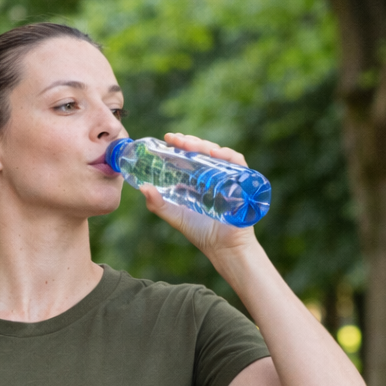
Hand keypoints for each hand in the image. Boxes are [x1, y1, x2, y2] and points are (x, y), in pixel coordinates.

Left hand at [139, 132, 259, 259]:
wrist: (223, 247)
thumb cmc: (200, 232)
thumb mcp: (175, 216)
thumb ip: (157, 205)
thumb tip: (143, 188)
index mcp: (198, 180)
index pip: (190, 157)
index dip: (180, 146)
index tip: (168, 139)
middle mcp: (213, 175)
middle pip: (203, 152)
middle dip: (189, 142)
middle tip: (175, 139)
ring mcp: (228, 176)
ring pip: (218, 154)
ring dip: (204, 146)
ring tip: (189, 144)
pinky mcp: (243, 181)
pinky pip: (237, 163)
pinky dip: (227, 155)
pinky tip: (215, 152)